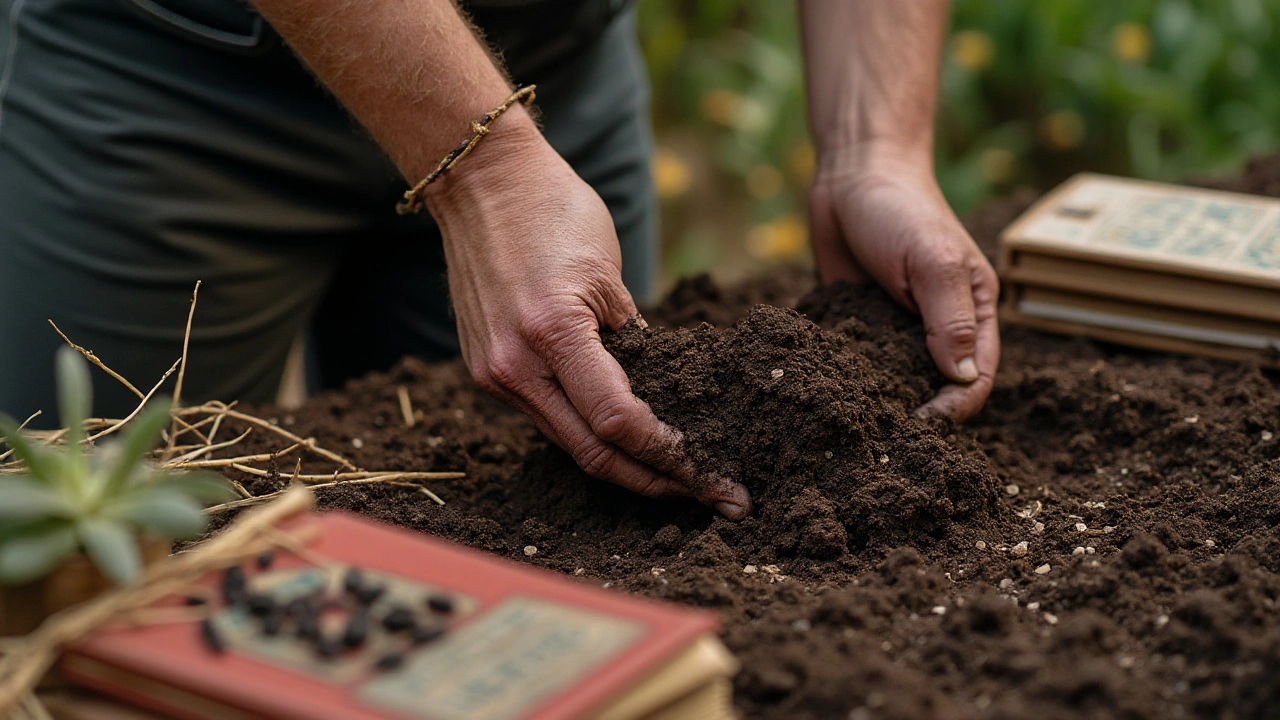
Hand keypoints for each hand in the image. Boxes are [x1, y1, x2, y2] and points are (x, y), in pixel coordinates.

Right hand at [425, 115, 750, 518]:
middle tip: (709, 496)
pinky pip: (547, 417)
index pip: (619, 421)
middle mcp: (513, 366)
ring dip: (625, 466)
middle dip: (656, 482)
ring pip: (569, 443)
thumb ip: (633, 341)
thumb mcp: (610, 272)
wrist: (480, 183)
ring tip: (679, 479)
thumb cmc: (554, 210)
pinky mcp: (484, 371)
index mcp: (551, 333)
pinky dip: (589, 433)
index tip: (712, 474)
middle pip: (593, 452)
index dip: (670, 455)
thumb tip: (659, 397)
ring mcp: (493, 373)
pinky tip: (628, 442)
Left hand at [808, 149, 999, 420]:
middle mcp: (940, 326)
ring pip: (896, 380)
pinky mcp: (861, 324)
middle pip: (938, 387)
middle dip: (917, 411)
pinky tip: (826, 387)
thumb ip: (950, 320)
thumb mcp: (931, 262)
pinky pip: (857, 362)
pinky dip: (845, 376)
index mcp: (975, 313)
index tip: (923, 424)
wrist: (852, 177)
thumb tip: (963, 379)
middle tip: (884, 432)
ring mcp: (899, 327)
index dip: (956, 407)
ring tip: (854, 418)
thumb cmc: (902, 211)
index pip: (977, 378)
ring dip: (879, 400)